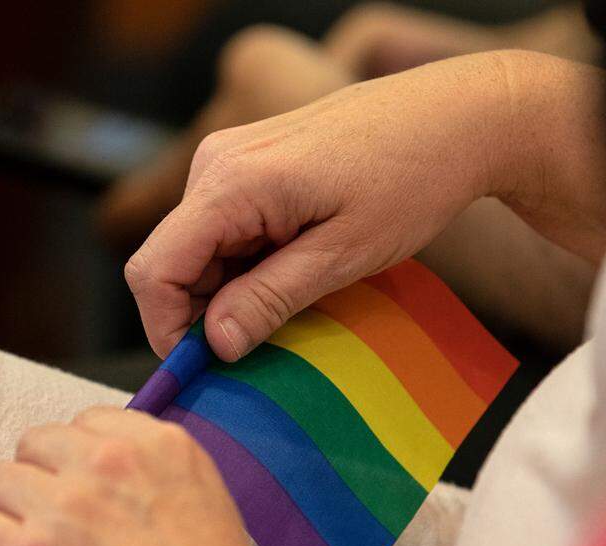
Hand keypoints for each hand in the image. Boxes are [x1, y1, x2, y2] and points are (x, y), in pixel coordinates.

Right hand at [125, 50, 605, 361]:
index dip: (169, 329)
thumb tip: (213, 344)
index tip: (211, 366)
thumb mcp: (342, 255)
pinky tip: (296, 263)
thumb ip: (269, 299)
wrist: (451, 118)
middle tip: (269, 335)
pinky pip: (221, 227)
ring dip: (231, 287)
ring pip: (196, 249)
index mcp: (229, 183)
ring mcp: (228, 158)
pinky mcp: (246, 162)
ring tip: (298, 291)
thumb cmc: (409, 180)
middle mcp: (214, 163)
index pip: (154, 272)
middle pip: (172, 263)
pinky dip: (245, 261)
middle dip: (207, 311)